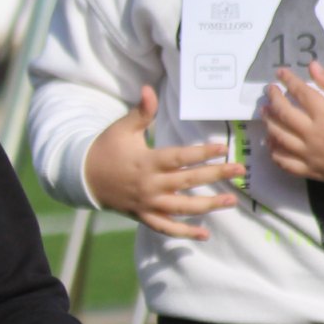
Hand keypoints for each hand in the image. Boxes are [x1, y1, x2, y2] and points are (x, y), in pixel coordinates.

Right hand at [83, 86, 242, 239]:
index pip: (179, 158)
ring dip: (208, 205)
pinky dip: (184, 233)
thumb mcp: (121, 128)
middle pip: (188, 181)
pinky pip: (166, 227)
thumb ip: (140, 112)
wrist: (84, 177)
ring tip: (231, 200)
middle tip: (239, 170)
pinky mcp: (144, 215)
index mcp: (146, 162)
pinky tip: (204, 235)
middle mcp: (149, 185)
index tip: (222, 148)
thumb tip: (149, 89)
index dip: (202, 153)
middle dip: (216, 175)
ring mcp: (147, 203)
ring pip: (182, 207)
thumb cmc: (106, 148)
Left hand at [263, 62, 323, 183]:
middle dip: (273, 99)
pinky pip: (285, 162)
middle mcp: (312, 133)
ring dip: (269, 123)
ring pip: (279, 137)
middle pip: (283, 113)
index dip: (288, 80)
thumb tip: (312, 66)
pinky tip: (271, 143)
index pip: (299, 92)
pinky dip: (274, 152)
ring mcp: (309, 154)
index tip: (280, 73)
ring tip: (265, 113)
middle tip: (270, 91)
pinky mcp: (310, 170)